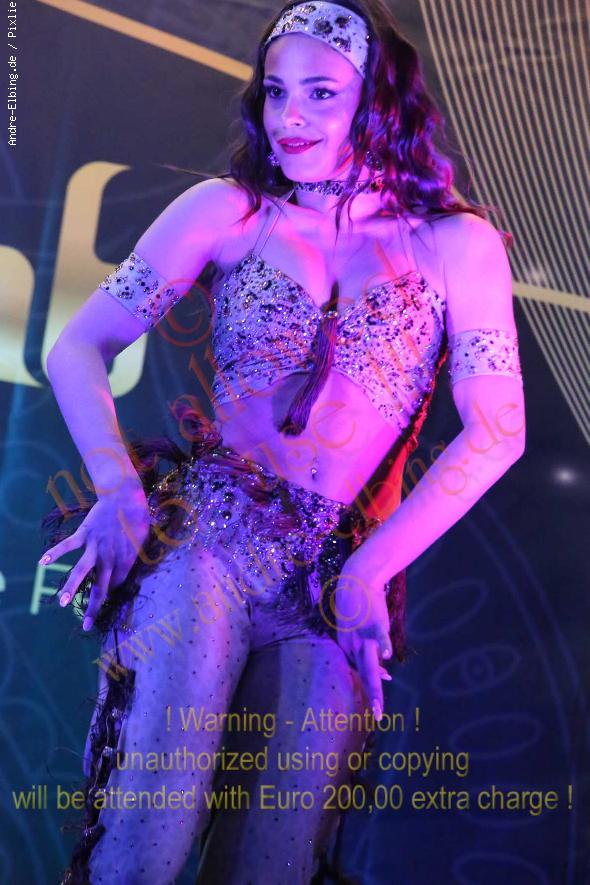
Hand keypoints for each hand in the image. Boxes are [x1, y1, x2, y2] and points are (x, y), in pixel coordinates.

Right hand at [40, 478, 150, 630]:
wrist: (124, 496)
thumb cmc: (136, 518)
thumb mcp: (141, 540)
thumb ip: (131, 557)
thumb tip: (125, 571)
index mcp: (126, 561)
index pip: (116, 585)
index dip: (110, 591)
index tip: (105, 594)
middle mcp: (110, 558)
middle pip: (101, 587)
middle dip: (94, 608)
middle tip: (86, 626)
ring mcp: (95, 547)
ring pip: (82, 571)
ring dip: (72, 588)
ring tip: (63, 603)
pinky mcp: (84, 535)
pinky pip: (68, 545)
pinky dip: (55, 553)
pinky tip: (42, 562)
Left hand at [329, 553, 392, 721]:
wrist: (357, 578)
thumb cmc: (359, 604)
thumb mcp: (357, 627)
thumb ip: (367, 647)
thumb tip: (384, 668)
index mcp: (346, 645)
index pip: (359, 669)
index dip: (371, 682)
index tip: (382, 692)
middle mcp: (351, 643)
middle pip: (363, 672)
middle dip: (371, 695)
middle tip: (378, 716)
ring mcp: (362, 634)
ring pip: (369, 663)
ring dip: (374, 684)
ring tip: (378, 703)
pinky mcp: (374, 622)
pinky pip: (379, 636)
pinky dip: (382, 645)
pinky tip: (386, 656)